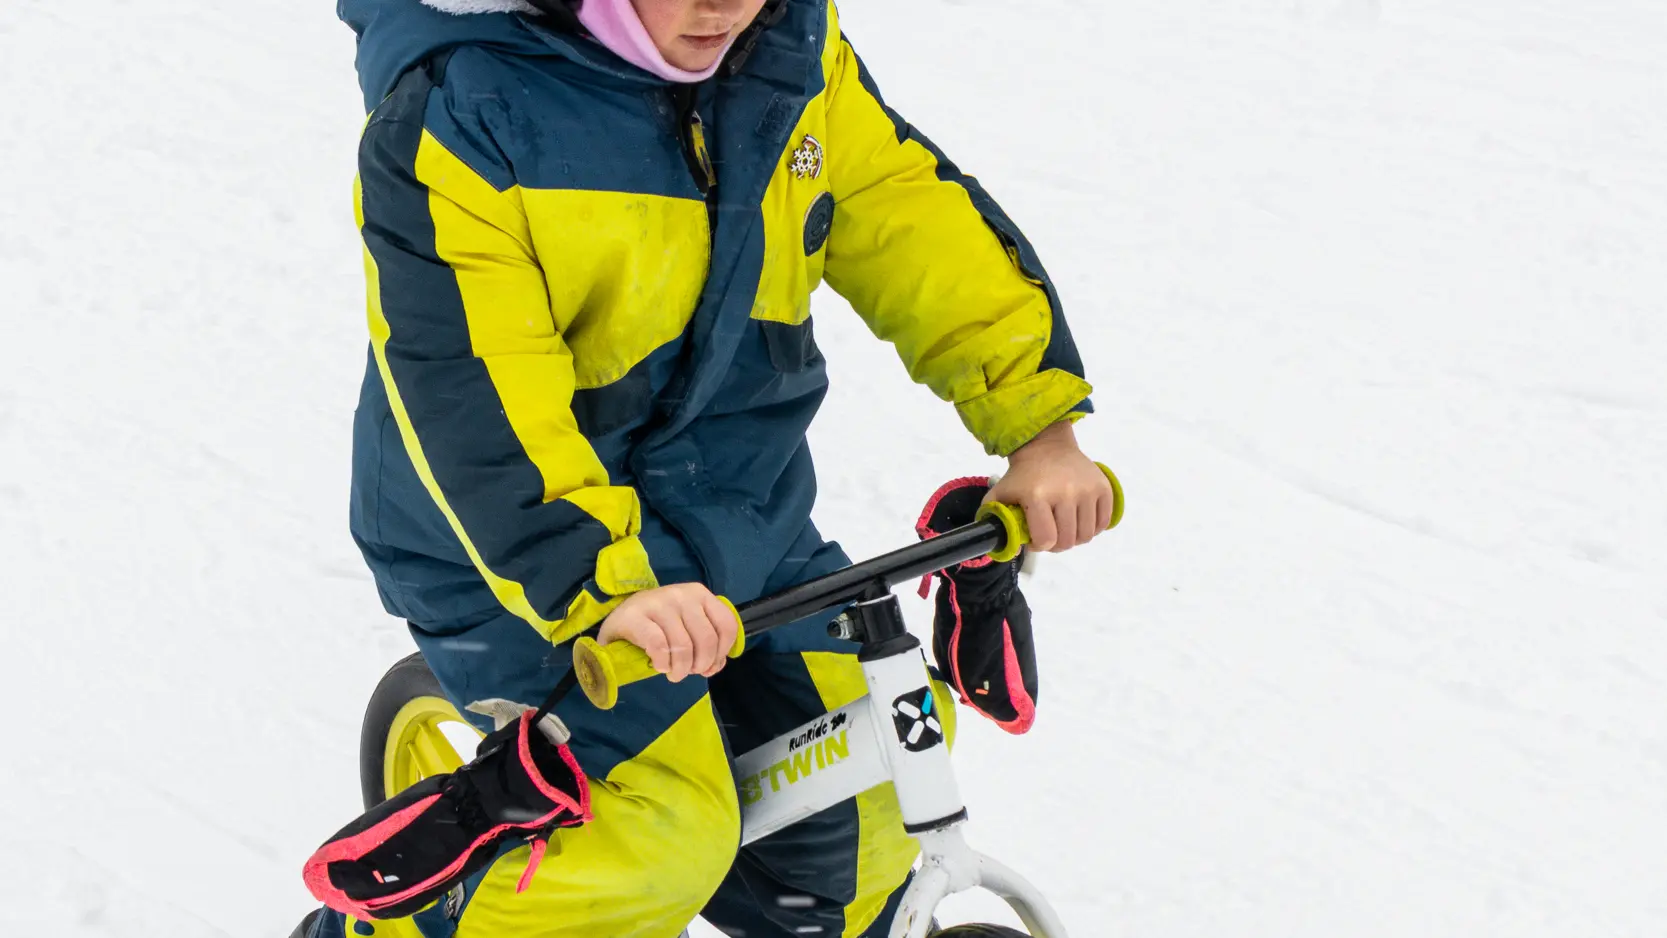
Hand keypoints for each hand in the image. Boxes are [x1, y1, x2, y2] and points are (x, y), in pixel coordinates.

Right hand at [597, 584, 739, 682]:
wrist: (618, 619)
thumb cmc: (658, 625)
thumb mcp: (687, 627)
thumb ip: (706, 643)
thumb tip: (716, 665)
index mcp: (699, 594)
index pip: (726, 625)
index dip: (722, 652)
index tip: (709, 665)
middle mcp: (681, 594)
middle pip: (706, 639)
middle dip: (700, 664)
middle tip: (687, 672)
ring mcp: (658, 603)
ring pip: (683, 645)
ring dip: (680, 669)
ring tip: (673, 674)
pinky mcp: (635, 616)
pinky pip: (659, 646)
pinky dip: (663, 662)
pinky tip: (659, 666)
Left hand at [985, 421, 1113, 552]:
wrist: (1047, 447)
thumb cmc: (1022, 475)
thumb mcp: (1000, 494)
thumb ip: (996, 522)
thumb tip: (1012, 550)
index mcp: (1037, 495)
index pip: (1045, 539)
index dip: (1039, 546)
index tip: (1035, 539)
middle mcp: (1065, 492)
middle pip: (1067, 541)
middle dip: (1057, 545)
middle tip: (1051, 535)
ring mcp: (1086, 490)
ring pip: (1086, 535)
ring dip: (1075, 538)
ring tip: (1064, 528)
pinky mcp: (1103, 487)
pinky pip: (1103, 523)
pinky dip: (1093, 528)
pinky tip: (1080, 520)